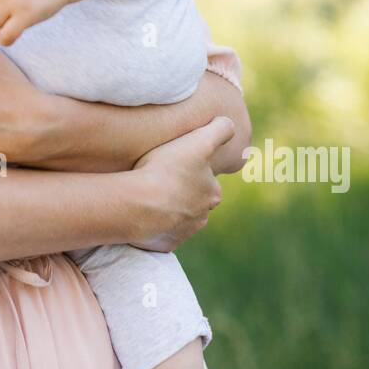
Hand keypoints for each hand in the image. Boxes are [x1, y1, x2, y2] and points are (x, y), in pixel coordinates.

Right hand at [122, 116, 234, 250]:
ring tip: (148, 195)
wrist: (138, 204)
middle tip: (161, 178)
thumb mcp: (199, 141)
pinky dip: (154, 224)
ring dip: (168, 208)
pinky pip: (160, 233)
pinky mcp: (163, 244)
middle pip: (193, 201)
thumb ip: (221, 129)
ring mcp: (182, 233)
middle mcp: (201, 217)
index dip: (192, 170)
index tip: (176, 163)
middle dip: (182, 192)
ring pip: (178, 218)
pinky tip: (141, 211)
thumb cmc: (168, 169)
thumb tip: (229, 124)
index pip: (206, 180)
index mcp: (212, 195)